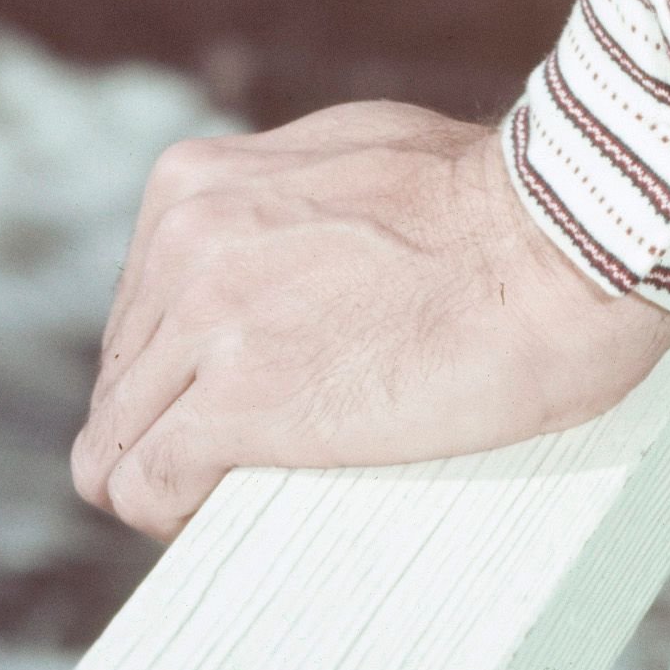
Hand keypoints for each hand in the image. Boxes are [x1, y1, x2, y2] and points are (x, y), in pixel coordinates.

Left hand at [71, 102, 669, 535]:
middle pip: (120, 381)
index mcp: (197, 183)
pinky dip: (171, 513)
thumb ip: (276, 204)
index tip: (237, 399)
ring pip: (112, 444)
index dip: (181, 371)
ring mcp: (205, 322)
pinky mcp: (238, 401)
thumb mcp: (345, 156)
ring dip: (168, 475)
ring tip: (243, 488)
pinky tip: (224, 510)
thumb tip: (264, 252)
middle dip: (172, 423)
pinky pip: (141, 485)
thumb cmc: (488, 200)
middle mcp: (183, 242)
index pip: (134, 313)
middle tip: (251, 452)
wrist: (558, 240)